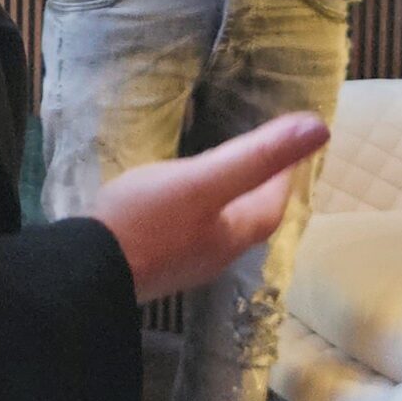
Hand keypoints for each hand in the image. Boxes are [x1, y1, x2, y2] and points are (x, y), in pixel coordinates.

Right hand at [91, 110, 329, 303]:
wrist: (81, 272)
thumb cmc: (146, 221)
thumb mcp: (205, 180)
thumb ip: (258, 155)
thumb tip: (319, 128)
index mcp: (232, 234)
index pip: (274, 202)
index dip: (285, 172)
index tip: (292, 145)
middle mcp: (213, 254)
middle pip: (250, 218)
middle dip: (261, 188)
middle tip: (264, 158)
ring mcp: (180, 262)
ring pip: (218, 226)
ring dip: (228, 200)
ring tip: (223, 174)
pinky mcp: (151, 261)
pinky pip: (186, 231)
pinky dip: (194, 209)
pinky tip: (175, 200)